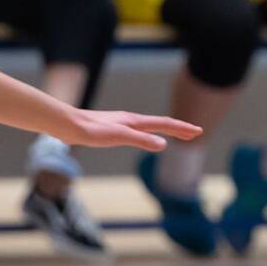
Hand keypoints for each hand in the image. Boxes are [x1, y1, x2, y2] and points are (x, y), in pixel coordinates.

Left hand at [60, 109, 202, 151]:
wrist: (68, 125)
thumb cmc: (92, 131)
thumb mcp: (119, 137)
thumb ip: (141, 140)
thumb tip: (164, 145)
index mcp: (134, 121)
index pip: (164, 124)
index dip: (181, 128)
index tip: (198, 131)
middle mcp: (130, 120)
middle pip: (160, 123)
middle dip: (178, 128)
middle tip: (195, 133)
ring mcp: (121, 123)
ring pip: (149, 126)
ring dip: (165, 130)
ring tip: (174, 134)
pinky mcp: (112, 128)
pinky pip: (138, 130)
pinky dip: (149, 134)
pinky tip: (142, 136)